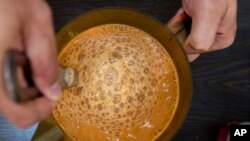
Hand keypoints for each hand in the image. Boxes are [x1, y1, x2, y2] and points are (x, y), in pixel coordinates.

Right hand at [0, 0, 59, 127]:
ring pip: (6, 97)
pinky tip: (18, 56)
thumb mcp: (37, 21)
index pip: (20, 115)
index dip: (42, 109)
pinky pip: (1, 84)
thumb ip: (46, 59)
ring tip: (28, 57)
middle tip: (41, 68)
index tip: (53, 92)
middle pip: (13, 107)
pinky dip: (14, 77)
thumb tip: (53, 92)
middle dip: (34, 93)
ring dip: (23, 84)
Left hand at [168, 0, 236, 61]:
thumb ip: (201, 39)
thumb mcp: (208, 14)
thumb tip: (189, 52)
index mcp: (222, 38)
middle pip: (187, 44)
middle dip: (179, 34)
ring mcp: (203, 26)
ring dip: (175, 27)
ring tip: (183, 14)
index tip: (182, 29)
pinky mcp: (195, 18)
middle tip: (182, 19)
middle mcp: (213, 34)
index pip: (196, 51)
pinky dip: (175, 22)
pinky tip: (180, 14)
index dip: (184, 42)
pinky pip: (180, 27)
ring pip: (182, 36)